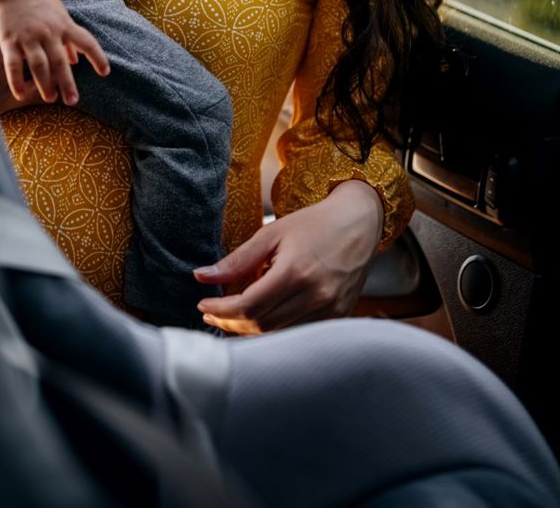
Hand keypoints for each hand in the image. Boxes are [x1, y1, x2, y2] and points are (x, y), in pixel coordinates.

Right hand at [0, 0, 109, 105]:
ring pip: (39, 66)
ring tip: (51, 99)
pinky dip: (17, 81)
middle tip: (72, 100)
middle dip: (68, 83)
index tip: (105, 72)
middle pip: (60, 61)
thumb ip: (68, 37)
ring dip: (46, 84)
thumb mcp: (59, 13)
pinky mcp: (10, 40)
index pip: (86, 42)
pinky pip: (13, 65)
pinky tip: (21, 95)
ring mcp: (28, 37)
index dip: (97, 57)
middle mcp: (48, 32)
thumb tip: (76, 60)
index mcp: (63, 24)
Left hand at [193, 180, 383, 334]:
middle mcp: (316, 296)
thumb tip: (201, 276)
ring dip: (250, 331)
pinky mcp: (339, 317)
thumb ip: (237, 259)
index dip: (221, 311)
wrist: (358, 224)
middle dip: (231, 323)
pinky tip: (260, 317)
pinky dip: (276, 330)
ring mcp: (331, 310)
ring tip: (231, 318)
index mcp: (296, 272)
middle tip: (212, 314)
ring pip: (280, 335)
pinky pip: (299, 332)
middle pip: (262, 325)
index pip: (249, 306)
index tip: (202, 306)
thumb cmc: (313, 224)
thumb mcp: (271, 234)